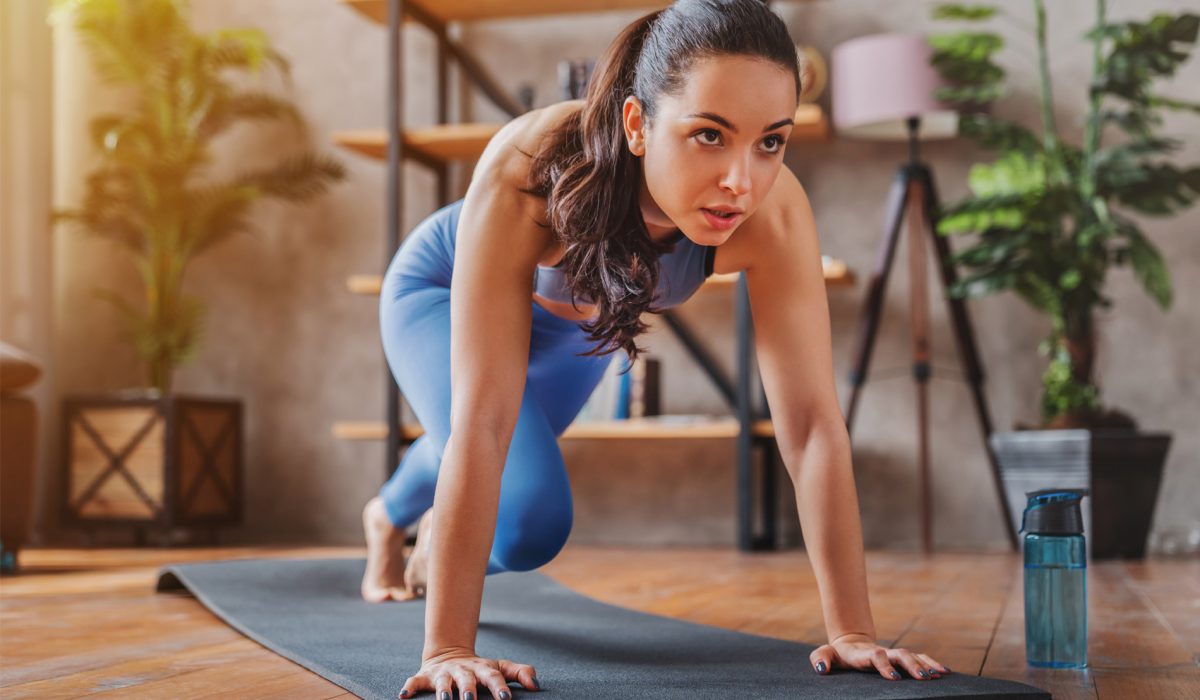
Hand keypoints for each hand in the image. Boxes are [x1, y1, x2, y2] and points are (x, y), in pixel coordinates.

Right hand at [398, 648, 540, 698]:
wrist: (449, 655)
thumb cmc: (480, 670)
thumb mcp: (499, 667)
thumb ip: (519, 673)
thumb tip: (536, 685)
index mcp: (482, 668)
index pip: (493, 676)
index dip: (500, 687)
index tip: (506, 699)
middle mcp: (462, 670)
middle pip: (466, 679)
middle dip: (468, 690)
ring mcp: (443, 674)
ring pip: (442, 682)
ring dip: (443, 691)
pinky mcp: (424, 677)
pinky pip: (414, 682)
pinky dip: (409, 687)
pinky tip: (403, 695)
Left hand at [809, 633, 950, 680]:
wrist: (850, 644)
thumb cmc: (838, 655)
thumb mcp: (825, 654)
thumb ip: (821, 658)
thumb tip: (821, 668)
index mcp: (864, 653)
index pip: (875, 657)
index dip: (884, 665)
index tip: (893, 678)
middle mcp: (882, 652)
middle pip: (900, 654)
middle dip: (911, 665)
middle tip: (923, 678)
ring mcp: (893, 654)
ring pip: (912, 656)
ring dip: (925, 665)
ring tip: (939, 675)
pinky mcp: (900, 658)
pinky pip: (920, 658)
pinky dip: (932, 663)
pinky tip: (945, 672)